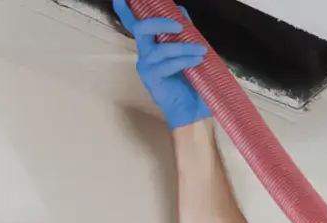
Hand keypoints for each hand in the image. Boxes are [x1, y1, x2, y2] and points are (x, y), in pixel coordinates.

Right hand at [112, 0, 211, 127]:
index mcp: (152, 44)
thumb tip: (180, 10)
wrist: (192, 108)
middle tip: (180, 26)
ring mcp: (146, 66)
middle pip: (141, 30)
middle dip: (159, 22)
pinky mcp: (152, 78)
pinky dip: (184, 59)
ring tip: (201, 50)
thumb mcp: (189, 51)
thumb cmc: (190, 80)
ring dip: (183, 47)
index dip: (125, 11)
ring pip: (160, 48)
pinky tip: (197, 60)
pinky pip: (167, 64)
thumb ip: (184, 32)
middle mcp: (145, 52)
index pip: (135, 24)